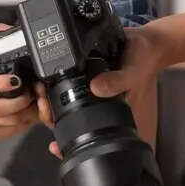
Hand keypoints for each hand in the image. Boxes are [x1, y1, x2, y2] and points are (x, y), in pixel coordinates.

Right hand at [0, 53, 40, 140]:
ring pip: (9, 122)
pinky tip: (30, 115)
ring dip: (27, 114)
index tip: (18, 79)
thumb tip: (6, 28)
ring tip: (37, 104)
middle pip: (0, 108)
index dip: (5, 84)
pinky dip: (24, 125)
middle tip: (33, 94)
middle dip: (21, 103)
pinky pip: (10, 132)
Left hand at [34, 24, 165, 159]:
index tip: (54, 145)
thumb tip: (96, 87)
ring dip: (47, 100)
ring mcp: (87, 89)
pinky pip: (63, 82)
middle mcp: (94, 102)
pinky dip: (51, 82)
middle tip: (42, 104)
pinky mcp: (81, 70)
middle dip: (50, 116)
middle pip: (67, 120)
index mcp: (107, 111)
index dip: (69, 142)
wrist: (144, 40)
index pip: (86, 132)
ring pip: (61, 103)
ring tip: (40, 90)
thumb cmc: (144, 61)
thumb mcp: (133, 71)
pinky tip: (43, 78)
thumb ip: (119, 80)